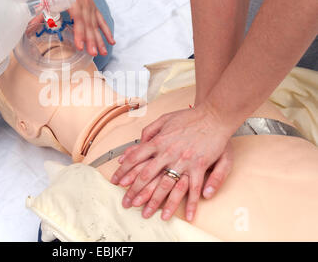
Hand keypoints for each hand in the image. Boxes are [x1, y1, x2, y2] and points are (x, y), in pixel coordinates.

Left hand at [40, 0, 114, 56]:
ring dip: (100, 40)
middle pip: (89, 26)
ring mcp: (91, 7)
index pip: (78, 21)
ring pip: (96, 26)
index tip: (80, 46)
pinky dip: (107, 31)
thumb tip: (30, 26)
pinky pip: (102, 21)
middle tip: (93, 54)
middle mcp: (85, 5)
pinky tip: (111, 41)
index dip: (79, 34)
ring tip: (103, 53)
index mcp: (74, 2)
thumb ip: (41, 13)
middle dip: (92, 41)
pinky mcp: (93, 8)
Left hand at [111, 103, 235, 221]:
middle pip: (146, 175)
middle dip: (134, 191)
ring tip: (147, 213)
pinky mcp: (199, 166)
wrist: (213, 116)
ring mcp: (183, 161)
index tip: (116, 181)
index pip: (135, 158)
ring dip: (155, 201)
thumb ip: (150, 130)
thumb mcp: (164, 119)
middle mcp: (167, 153)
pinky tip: (187, 215)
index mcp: (158, 141)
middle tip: (126, 203)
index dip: (124, 171)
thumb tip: (138, 143)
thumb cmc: (189, 117)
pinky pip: (193, 188)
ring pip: (166, 185)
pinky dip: (190, 203)